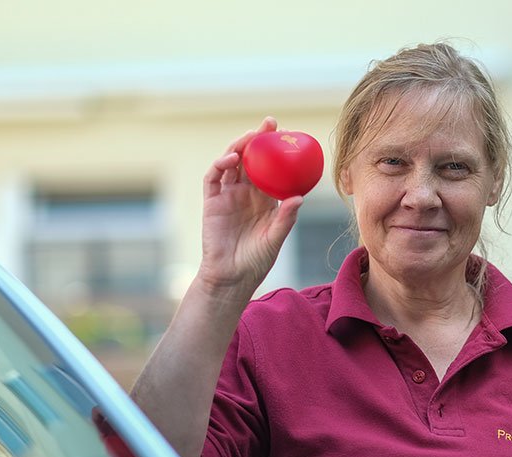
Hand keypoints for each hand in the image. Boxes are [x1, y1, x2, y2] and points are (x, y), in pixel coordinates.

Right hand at [198, 117, 303, 295]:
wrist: (231, 278)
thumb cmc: (256, 261)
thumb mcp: (275, 239)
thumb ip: (285, 219)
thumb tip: (299, 198)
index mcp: (264, 199)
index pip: (271, 168)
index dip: (277, 151)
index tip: (289, 135)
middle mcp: (246, 193)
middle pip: (251, 159)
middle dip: (259, 139)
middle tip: (271, 123)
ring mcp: (227, 196)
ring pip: (232, 163)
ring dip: (240, 146)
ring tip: (252, 135)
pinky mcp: (212, 202)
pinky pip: (214, 178)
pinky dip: (221, 165)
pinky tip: (232, 158)